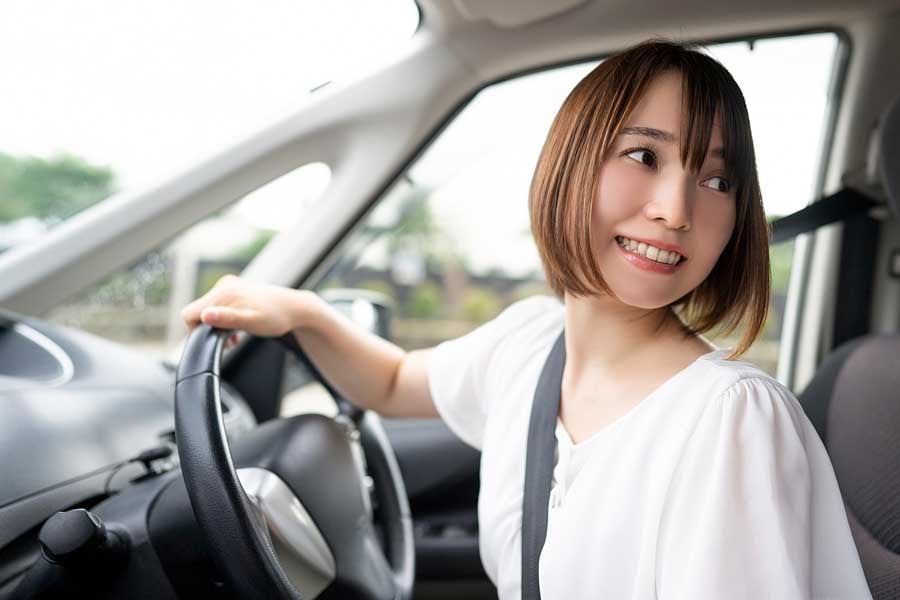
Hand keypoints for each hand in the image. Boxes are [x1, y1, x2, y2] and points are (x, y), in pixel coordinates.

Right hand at [180, 275, 308, 348]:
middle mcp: (223, 286)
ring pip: (208, 310)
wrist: (295, 308)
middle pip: (198, 312)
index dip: (196, 331)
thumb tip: (205, 316)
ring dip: (217, 326)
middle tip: (230, 341)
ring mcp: (228, 286)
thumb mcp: (252, 322)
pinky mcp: (234, 289)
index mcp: (223, 293)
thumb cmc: (276, 318)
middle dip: (209, 329)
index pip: (189, 314)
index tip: (215, 340)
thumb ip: (227, 319)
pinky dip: (224, 319)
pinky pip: (218, 306)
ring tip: (235, 336)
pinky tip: (238, 329)